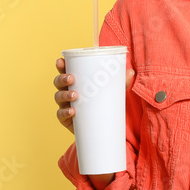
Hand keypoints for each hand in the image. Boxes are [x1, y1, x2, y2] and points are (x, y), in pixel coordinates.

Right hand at [55, 57, 134, 188]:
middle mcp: (67, 91)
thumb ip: (120, 82)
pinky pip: (61, 115)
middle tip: (71, 78)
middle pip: (58, 83)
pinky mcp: (66, 119)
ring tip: (74, 95)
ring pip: (58, 97)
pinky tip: (71, 112)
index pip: (65, 71)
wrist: (101, 129)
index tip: (61, 61)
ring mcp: (65, 105)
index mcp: (76, 82)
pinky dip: (64, 112)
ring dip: (64, 95)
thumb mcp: (111, 92)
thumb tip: (131, 71)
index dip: (61, 65)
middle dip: (62, 79)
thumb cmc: (103, 104)